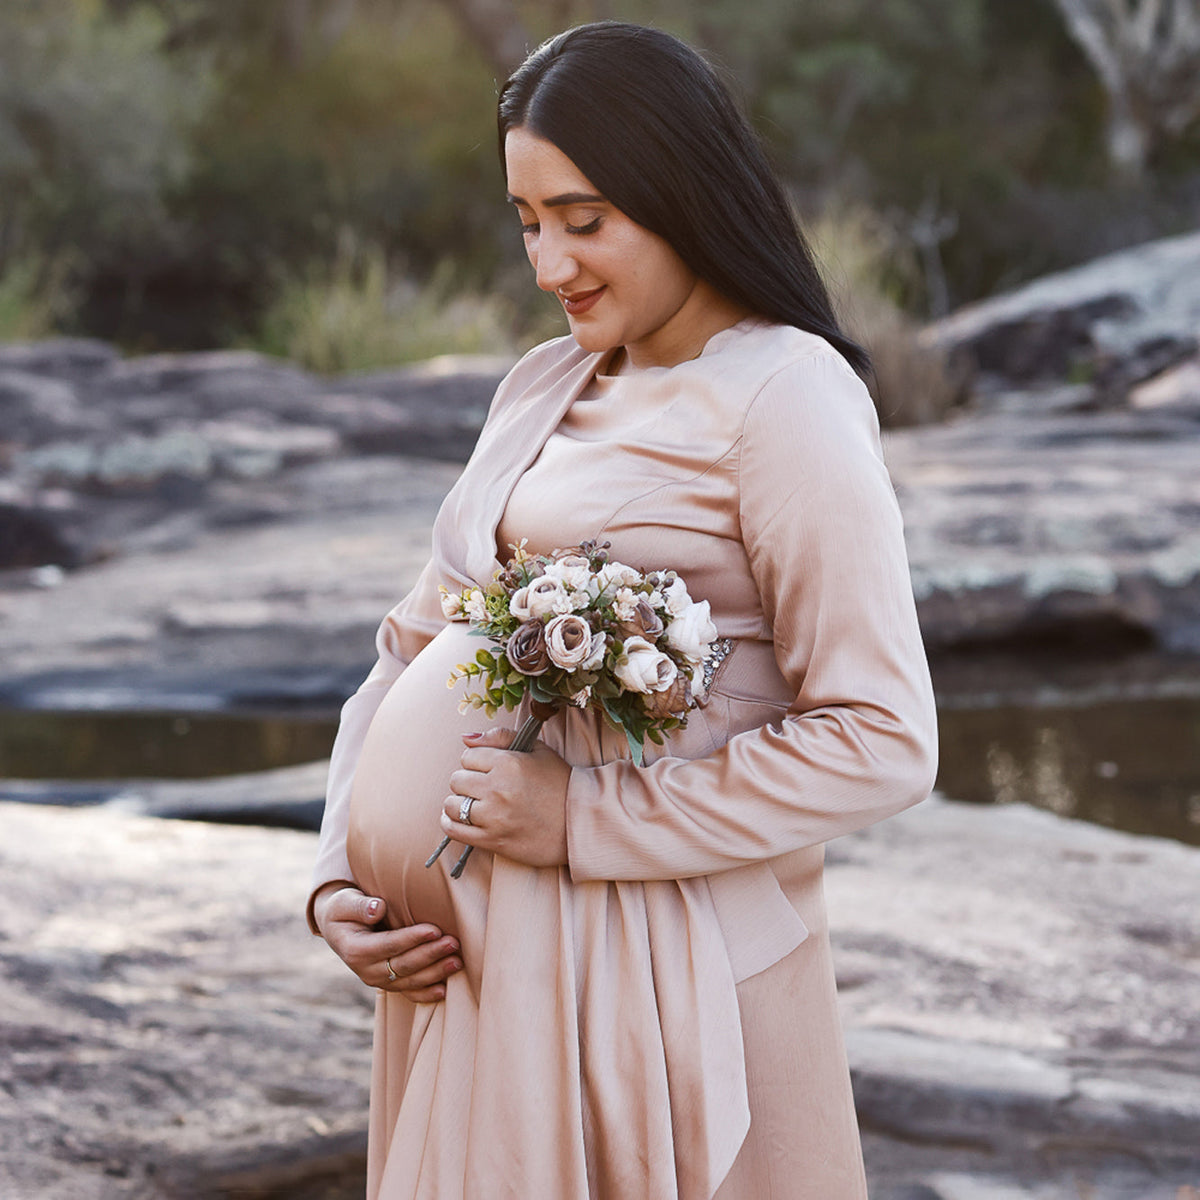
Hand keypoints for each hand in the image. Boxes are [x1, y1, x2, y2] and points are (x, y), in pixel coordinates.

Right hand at [311, 883, 461, 1002]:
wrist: (338, 928)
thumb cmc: (344, 909)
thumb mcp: (344, 903)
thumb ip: (360, 906)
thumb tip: (378, 909)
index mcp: (355, 950)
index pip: (389, 945)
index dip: (412, 939)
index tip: (434, 930)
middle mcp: (366, 970)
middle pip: (403, 965)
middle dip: (431, 955)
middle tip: (453, 943)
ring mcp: (377, 980)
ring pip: (410, 981)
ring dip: (435, 973)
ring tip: (457, 962)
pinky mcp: (388, 983)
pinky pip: (408, 992)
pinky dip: (426, 993)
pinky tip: (444, 990)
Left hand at [441, 728, 570, 867]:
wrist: (579, 824)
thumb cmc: (559, 783)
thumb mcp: (537, 750)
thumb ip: (500, 736)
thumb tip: (465, 738)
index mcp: (508, 763)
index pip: (467, 757)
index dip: (477, 762)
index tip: (490, 769)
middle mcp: (498, 789)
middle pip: (457, 779)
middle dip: (467, 781)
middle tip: (484, 787)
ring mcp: (494, 817)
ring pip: (452, 804)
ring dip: (459, 803)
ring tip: (475, 804)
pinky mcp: (492, 840)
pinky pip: (454, 829)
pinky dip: (451, 822)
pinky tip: (460, 819)